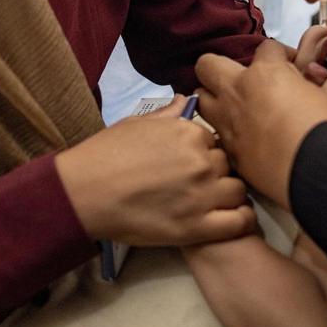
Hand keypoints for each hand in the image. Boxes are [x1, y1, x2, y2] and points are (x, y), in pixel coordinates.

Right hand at [55, 95, 255, 246]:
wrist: (85, 192)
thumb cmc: (104, 155)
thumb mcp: (137, 124)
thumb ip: (168, 114)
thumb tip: (186, 100)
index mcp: (189, 133)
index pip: (213, 141)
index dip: (203, 152)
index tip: (191, 163)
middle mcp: (201, 161)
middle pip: (226, 164)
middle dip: (215, 172)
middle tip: (196, 184)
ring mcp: (202, 195)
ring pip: (237, 191)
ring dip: (228, 195)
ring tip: (212, 203)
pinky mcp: (198, 227)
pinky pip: (238, 222)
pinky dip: (241, 221)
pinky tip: (231, 219)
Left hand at [195, 41, 326, 207]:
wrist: (310, 169)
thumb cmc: (322, 127)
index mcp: (265, 72)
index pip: (266, 48)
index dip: (279, 55)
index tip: (292, 68)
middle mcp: (238, 91)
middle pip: (208, 64)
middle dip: (220, 69)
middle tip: (243, 82)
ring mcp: (227, 120)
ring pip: (200, 99)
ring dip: (214, 101)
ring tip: (236, 109)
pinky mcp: (228, 149)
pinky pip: (214, 135)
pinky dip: (223, 135)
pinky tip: (242, 140)